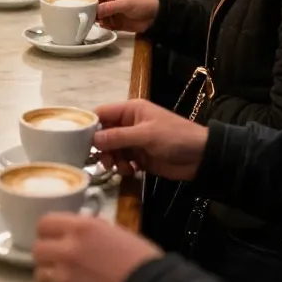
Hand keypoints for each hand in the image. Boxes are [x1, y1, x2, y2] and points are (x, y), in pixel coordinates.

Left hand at [32, 215, 161, 281]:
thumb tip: (79, 232)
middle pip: (37, 251)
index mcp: (80, 229)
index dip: (49, 232)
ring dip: (52, 279)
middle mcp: (66, 251)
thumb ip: (91, 230)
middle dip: (47, 256)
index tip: (55, 239)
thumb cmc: (141, 262)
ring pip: (40, 276)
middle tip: (60, 262)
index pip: (44, 224)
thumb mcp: (116, 233)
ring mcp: (62, 280)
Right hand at [90, 0, 158, 33]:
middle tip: (86, 18)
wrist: (155, 16)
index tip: (81, 9)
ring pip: (98, 16)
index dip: (87, 1)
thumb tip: (95, 12)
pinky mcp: (114, 21)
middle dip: (90, 12)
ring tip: (95, 23)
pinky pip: (104, 24)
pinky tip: (104, 27)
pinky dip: (103, 26)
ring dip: (96, 20)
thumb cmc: (141, 4)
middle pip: (94, 6)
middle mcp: (108, 0)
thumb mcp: (125, 3)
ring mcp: (111, 11)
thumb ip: (109, 7)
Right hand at [93, 99, 208, 180]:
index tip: (80, 141)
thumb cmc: (175, 138)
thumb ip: (118, 137)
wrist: (201, 158)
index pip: (102, 113)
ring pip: (111, 149)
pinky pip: (122, 161)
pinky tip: (132, 171)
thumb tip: (92, 140)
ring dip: (113, 160)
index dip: (90, 125)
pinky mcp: (140, 157)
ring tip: (122, 168)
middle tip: (104, 161)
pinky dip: (123, 167)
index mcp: (131, 110)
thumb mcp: (146, 135)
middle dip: (102, 148)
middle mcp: (129, 124)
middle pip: (104, 134)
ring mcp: (134, 141)